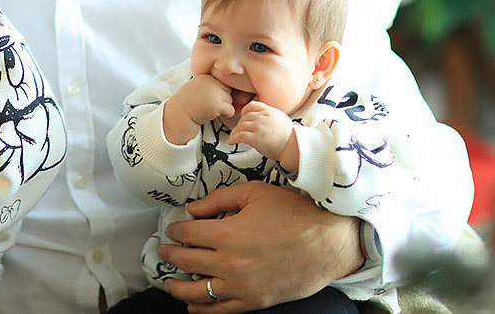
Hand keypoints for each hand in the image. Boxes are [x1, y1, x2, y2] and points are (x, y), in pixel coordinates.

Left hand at [159, 181, 361, 312]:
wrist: (329, 240)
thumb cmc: (295, 213)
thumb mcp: (254, 193)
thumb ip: (219, 199)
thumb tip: (194, 208)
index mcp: (227, 232)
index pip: (188, 233)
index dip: (176, 231)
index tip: (172, 229)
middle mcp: (229, 262)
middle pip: (187, 262)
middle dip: (171, 256)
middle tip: (164, 252)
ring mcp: (242, 285)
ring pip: (198, 292)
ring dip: (178, 287)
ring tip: (169, 282)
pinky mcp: (255, 301)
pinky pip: (222, 310)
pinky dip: (203, 309)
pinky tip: (194, 306)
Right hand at [164, 75, 234, 144]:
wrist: (180, 113)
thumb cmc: (189, 100)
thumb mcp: (198, 84)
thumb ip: (212, 82)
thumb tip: (232, 79)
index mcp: (207, 75)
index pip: (223, 82)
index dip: (219, 91)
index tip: (209, 96)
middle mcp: (212, 81)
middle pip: (228, 90)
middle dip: (222, 98)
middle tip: (209, 103)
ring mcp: (215, 92)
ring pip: (230, 100)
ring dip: (223, 106)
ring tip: (209, 107)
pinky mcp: (218, 104)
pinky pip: (231, 110)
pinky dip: (225, 114)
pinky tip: (213, 113)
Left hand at [227, 101, 293, 163]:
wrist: (294, 147)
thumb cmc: (290, 137)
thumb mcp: (281, 119)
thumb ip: (269, 116)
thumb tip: (259, 118)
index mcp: (270, 111)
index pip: (252, 105)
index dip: (245, 110)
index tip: (242, 115)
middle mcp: (263, 117)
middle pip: (245, 117)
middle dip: (240, 124)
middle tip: (238, 130)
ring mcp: (259, 127)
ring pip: (241, 126)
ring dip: (235, 132)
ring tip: (233, 137)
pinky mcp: (256, 138)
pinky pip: (240, 136)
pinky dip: (234, 138)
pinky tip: (232, 141)